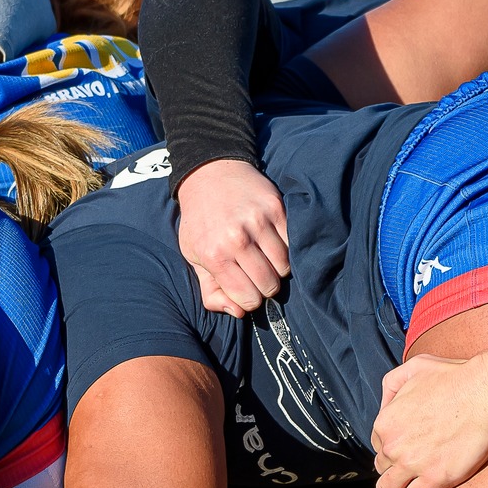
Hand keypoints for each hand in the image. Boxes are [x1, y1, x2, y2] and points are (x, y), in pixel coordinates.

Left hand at [174, 159, 290, 316]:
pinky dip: (287, 249)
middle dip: (265, 287)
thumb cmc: (201, 222)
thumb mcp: (194, 257)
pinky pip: (294, 243)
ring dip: (277, 268)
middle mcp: (237, 239)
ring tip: (264, 258)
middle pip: (270, 285)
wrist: (210, 175)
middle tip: (256, 275)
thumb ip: (211, 291)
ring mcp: (259, 222)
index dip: (249, 300)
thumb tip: (238, 312)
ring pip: (285, 266)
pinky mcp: (277, 208)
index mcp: (215, 255)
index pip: (248, 298)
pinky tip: (272, 243)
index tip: (245, 289)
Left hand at [370, 353, 487, 487]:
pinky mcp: (435, 478)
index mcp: (385, 421)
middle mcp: (392, 445)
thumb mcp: (414, 367)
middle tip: (413, 470)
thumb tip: (385, 405)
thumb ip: (392, 385)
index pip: (377, 444)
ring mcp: (412, 463)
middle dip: (394, 469)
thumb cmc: (457, 376)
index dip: (391, 448)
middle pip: (382, 467)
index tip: (406, 451)